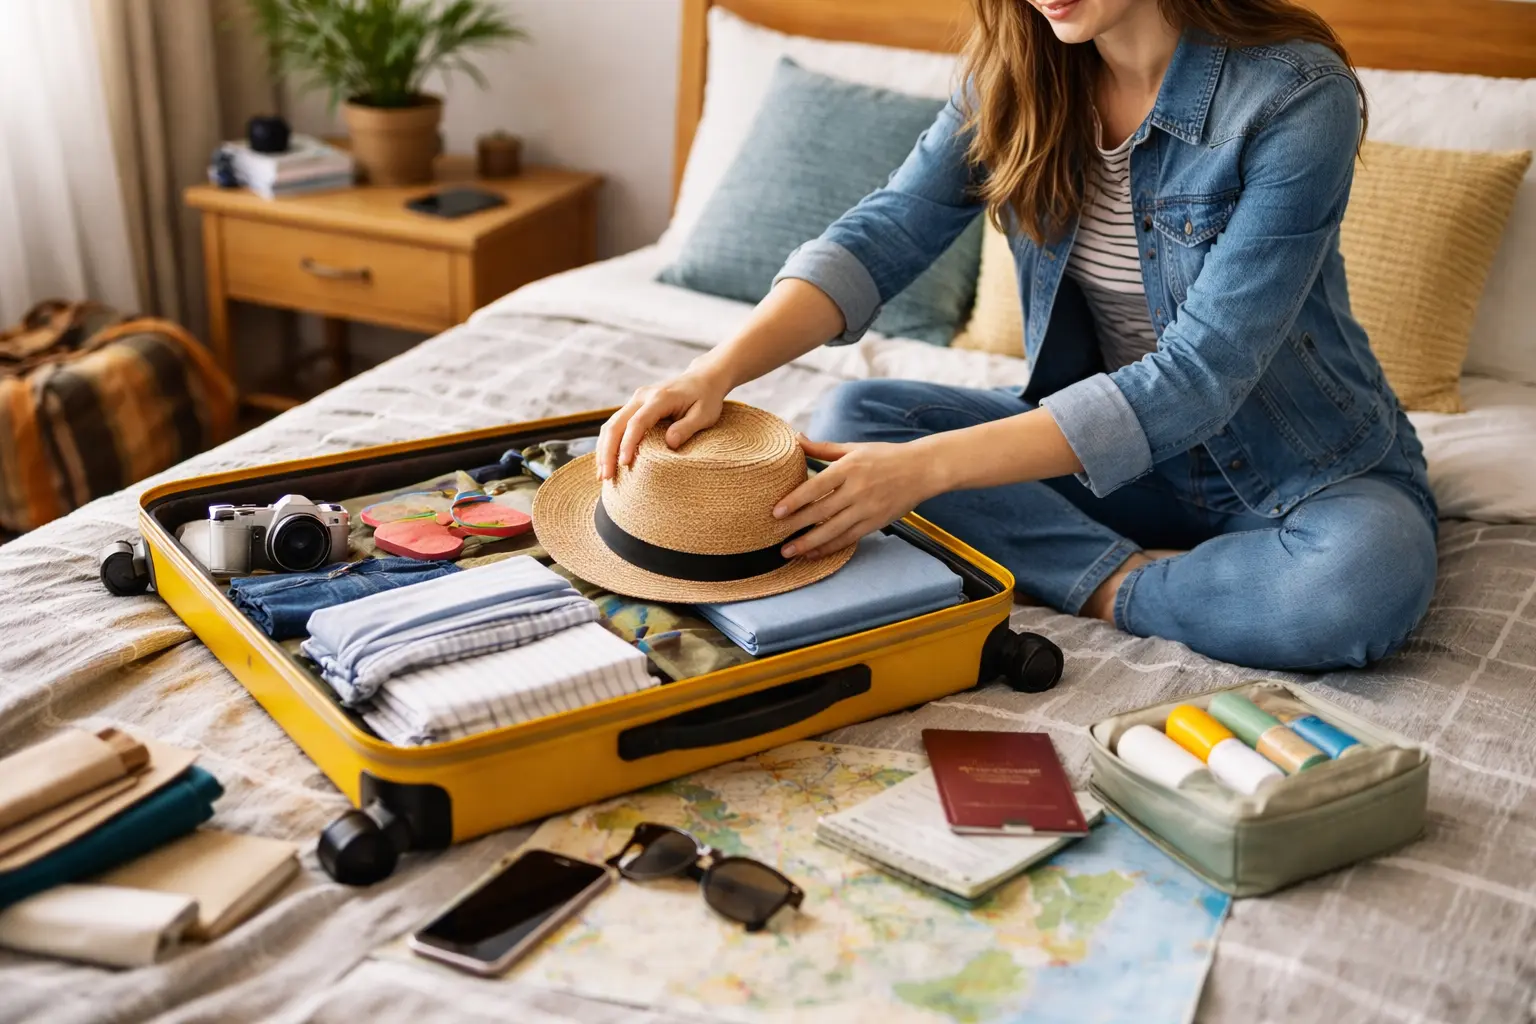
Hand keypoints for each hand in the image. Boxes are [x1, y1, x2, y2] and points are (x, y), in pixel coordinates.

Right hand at [597, 368, 730, 479]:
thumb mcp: (705, 414)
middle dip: (608, 452)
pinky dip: (608, 444)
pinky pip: (615, 425)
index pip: (637, 422)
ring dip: (604, 450)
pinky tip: (606, 461)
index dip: (629, 444)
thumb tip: (670, 443)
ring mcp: (635, 400)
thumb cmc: (706, 399)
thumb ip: (687, 428)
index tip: (625, 464)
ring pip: (611, 425)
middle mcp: (642, 396)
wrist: (702, 379)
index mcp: (659, 398)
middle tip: (606, 477)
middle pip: (616, 424)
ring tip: (602, 475)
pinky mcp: (634, 407)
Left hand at [773, 437, 943, 559]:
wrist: (922, 470)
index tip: (776, 512)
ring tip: (788, 552)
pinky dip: (830, 548)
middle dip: (796, 526)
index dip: (795, 501)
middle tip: (774, 538)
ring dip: (809, 544)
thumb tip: (797, 439)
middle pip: (821, 512)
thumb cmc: (885, 456)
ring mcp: (867, 508)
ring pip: (833, 530)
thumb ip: (824, 448)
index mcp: (849, 468)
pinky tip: (813, 553)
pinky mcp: (876, 523)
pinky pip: (849, 538)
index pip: (816, 487)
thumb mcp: (854, 448)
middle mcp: (857, 489)